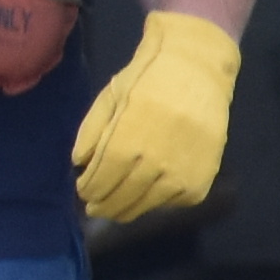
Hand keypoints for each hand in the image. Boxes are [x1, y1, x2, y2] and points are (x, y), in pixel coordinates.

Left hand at [69, 14, 241, 235]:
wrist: (197, 70)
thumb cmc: (146, 79)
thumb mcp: (110, 98)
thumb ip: (91, 133)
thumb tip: (80, 165)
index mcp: (125, 144)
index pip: (98, 183)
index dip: (88, 190)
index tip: (84, 191)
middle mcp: (153, 165)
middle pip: (119, 201)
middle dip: (102, 205)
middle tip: (95, 207)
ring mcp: (180, 176)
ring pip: (144, 207)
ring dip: (127, 209)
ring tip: (117, 207)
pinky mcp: (200, 181)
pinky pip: (172, 203)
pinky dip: (158, 201)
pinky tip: (150, 190)